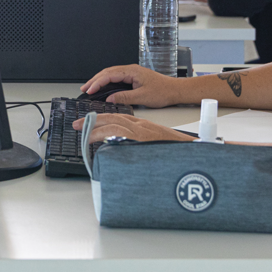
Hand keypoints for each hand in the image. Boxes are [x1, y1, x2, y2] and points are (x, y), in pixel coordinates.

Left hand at [72, 113, 193, 144]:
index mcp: (143, 126)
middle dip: (92, 121)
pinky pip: (119, 133)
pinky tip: (96, 139)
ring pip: (113, 123)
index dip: (101, 120)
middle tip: (77, 125)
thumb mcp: (154, 146)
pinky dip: (105, 134)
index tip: (88, 123)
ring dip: (94, 127)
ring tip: (81, 132)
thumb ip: (138, 146)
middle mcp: (141, 126)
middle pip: (112, 118)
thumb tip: (121, 154)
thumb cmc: (176, 152)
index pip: (118, 118)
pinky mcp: (142, 139)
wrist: (194, 151)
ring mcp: (142, 131)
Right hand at [81, 64, 185, 107]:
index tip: (89, 90)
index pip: (109, 75)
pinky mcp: (133, 77)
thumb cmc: (163, 92)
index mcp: (132, 71)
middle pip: (107, 72)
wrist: (174, 90)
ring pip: (111, 74)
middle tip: (84, 89)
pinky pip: (116, 77)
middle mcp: (130, 70)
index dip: (97, 83)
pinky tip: (102, 87)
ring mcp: (131, 73)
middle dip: (94, 80)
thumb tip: (110, 99)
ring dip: (99, 80)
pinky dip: (107, 82)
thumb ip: (125, 97)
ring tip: (90, 88)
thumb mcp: (142, 97)